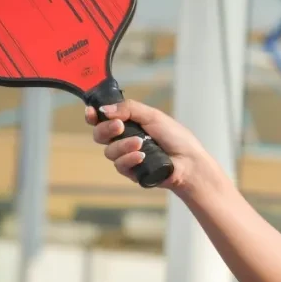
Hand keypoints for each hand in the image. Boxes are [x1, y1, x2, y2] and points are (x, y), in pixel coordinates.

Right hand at [85, 99, 216, 193]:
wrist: (189, 162)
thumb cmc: (176, 137)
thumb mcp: (153, 116)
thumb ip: (128, 109)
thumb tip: (104, 109)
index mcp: (129, 123)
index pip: (104, 119)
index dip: (94, 116)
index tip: (91, 113)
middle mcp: (125, 139)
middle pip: (100, 135)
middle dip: (106, 129)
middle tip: (119, 126)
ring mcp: (127, 156)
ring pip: (109, 151)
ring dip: (123, 146)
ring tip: (140, 143)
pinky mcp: (131, 172)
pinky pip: (119, 165)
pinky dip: (129, 159)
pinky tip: (141, 156)